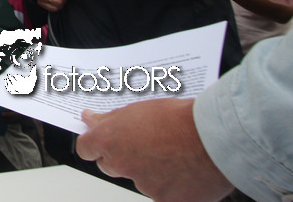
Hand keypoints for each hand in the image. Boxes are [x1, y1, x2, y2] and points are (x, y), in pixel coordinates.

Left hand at [76, 99, 233, 201]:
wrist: (216, 136)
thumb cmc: (180, 119)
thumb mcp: (138, 109)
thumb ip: (110, 119)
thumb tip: (90, 119)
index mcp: (111, 140)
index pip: (86, 148)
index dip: (94, 144)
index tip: (99, 141)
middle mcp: (122, 164)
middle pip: (109, 165)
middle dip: (120, 157)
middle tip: (144, 145)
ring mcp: (143, 185)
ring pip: (138, 179)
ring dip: (149, 171)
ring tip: (173, 154)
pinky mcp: (165, 200)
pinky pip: (162, 194)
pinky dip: (170, 185)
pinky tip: (185, 170)